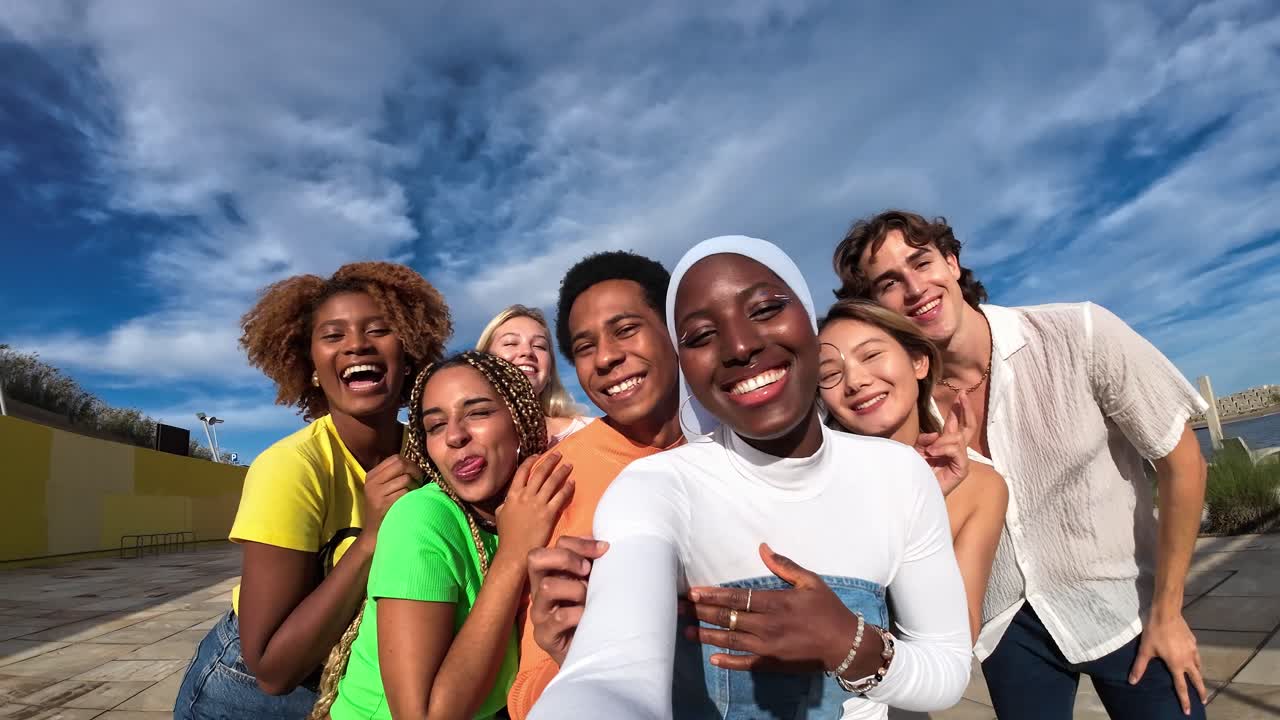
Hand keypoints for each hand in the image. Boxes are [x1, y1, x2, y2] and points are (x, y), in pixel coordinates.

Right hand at [363, 454, 423, 537]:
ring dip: (414, 485)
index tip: (415, 472)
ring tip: (413, 492)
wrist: (374, 531)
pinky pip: (404, 492)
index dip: (409, 463)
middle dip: (414, 470)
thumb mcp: (382, 488)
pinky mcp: (382, 504)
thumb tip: (413, 463)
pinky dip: (411, 495)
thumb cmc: (383, 508)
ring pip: (405, 479)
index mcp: (372, 475)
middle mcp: (372, 481)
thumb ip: (393, 475)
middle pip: (400, 464)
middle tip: (419, 480)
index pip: (395, 458)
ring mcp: (376, 493)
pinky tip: (409, 501)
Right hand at [495, 452, 573, 562]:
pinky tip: (572, 483)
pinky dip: (567, 488)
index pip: (522, 472)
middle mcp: (525, 496)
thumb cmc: (507, 536)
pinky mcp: (548, 514)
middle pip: (540, 473)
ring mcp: (537, 504)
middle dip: (550, 461)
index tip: (538, 455)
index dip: (531, 461)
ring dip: (561, 471)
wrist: (515, 552)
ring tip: (568, 465)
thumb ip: (505, 503)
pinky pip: (560, 497)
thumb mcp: (500, 515)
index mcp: (512, 495)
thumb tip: (508, 498)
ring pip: (552, 482)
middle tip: (559, 455)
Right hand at [528, 535, 607, 665]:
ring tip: (589, 599)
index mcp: (551, 573)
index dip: (579, 543)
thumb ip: (592, 564)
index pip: (554, 544)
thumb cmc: (592, 613)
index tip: (604, 550)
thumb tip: (603, 543)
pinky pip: (559, 617)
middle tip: (587, 570)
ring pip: (548, 586)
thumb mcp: (592, 583)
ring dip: (576, 589)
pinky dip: (578, 613)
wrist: (592, 653)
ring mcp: (539, 613)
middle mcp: (539, 590)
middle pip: (536, 557)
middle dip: (567, 558)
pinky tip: (588, 617)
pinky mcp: (544, 635)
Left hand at [685, 543, 874, 673]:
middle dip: (702, 613)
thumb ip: (784, 566)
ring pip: (731, 640)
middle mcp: (768, 626)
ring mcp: (768, 647)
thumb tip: (762, 548)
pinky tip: (712, 659)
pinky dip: (728, 662)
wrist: (845, 645)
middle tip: (679, 608)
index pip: (737, 598)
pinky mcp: (772, 664)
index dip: (713, 596)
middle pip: (728, 618)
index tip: (693, 592)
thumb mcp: (810, 581)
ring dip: (707, 636)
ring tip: (686, 631)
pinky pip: (745, 663)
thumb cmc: (828, 609)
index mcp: (776, 602)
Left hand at [915, 395, 973, 495]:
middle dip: (966, 410)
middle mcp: (955, 451)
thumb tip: (936, 433)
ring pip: (958, 438)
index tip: (960, 394)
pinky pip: (957, 451)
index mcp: (945, 444)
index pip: (955, 423)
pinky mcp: (961, 470)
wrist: (913, 492)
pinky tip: (932, 453)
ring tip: (928, 450)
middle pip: (968, 427)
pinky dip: (944, 449)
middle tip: (963, 395)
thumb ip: (925, 439)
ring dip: (942, 441)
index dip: (958, 409)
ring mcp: (960, 460)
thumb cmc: (914, 471)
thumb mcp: (916, 449)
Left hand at [1130, 612, 1204, 714]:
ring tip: (1198, 681)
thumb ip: (1139, 667)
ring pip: (1199, 667)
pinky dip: (1196, 662)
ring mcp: (1193, 650)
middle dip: (1200, 692)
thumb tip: (1132, 682)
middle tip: (1203, 701)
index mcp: (1177, 664)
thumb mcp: (1145, 650)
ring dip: (1199, 676)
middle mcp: (1188, 660)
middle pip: (1197, 680)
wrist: (1167, 613)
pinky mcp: (1193, 641)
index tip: (1189, 711)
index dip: (1185, 700)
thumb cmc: (1154, 632)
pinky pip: (1196, 655)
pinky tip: (1192, 660)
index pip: (1182, 687)